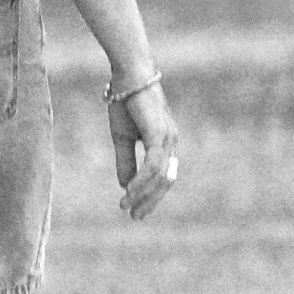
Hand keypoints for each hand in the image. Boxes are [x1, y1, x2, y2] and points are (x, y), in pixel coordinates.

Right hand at [109, 81, 181, 219]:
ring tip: (125, 205)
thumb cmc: (125, 102)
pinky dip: (141, 181)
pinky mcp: (159, 135)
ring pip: (159, 177)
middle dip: (149, 201)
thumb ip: (126, 162)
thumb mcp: (122, 138)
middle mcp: (171, 143)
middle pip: (165, 182)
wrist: (127, 77)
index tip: (134, 210)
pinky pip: (153, 166)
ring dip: (142, 194)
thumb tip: (125, 186)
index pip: (162, 178)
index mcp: (165, 144)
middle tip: (134, 216)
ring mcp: (168, 139)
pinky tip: (129, 191)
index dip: (150, 196)